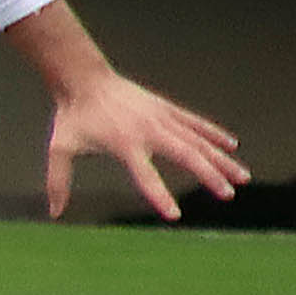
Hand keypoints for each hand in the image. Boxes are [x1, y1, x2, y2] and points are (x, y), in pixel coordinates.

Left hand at [46, 70, 243, 220]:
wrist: (85, 78)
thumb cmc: (73, 116)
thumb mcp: (60, 148)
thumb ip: (58, 180)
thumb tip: (53, 212)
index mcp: (125, 143)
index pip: (146, 175)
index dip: (159, 195)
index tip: (175, 215)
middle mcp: (149, 130)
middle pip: (186, 155)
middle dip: (209, 175)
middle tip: (228, 195)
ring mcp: (161, 117)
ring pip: (198, 140)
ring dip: (221, 159)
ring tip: (242, 176)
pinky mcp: (166, 108)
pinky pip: (195, 122)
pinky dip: (213, 133)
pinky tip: (232, 145)